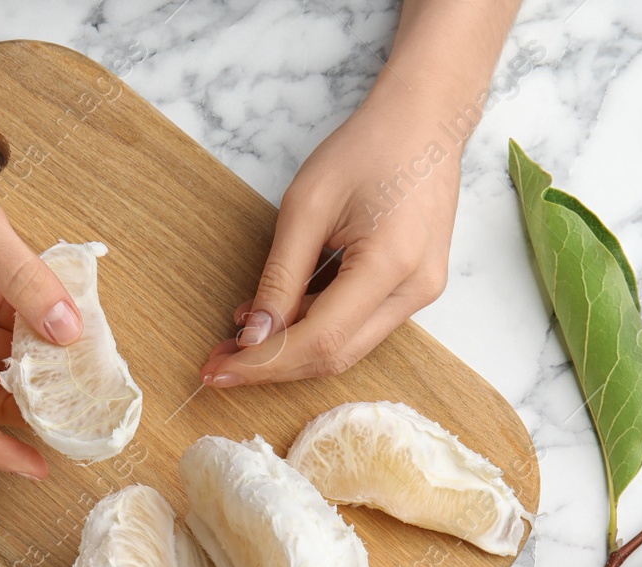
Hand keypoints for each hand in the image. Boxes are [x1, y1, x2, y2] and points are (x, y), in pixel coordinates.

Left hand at [201, 88, 459, 386]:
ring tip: (238, 338)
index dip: (263, 361)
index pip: (319, 339)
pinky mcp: (414, 288)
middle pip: (334, 356)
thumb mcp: (306, 205)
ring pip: (346, 347)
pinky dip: (314, 327)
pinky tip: (276, 318)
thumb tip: (254, 335)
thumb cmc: (367, 148)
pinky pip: (359, 325)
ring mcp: (421, 292)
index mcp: (391, 263)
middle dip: (271, 365)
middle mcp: (416, 289)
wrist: (425, 120)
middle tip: (218, 364)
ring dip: (290, 349)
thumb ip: (280, 276)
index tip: (217, 370)